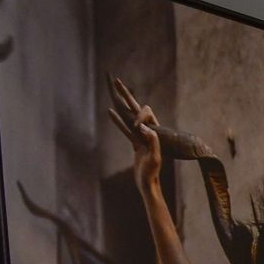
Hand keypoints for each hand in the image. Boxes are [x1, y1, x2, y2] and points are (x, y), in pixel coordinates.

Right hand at [107, 77, 161, 194]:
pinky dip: (117, 120)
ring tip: (113, 89)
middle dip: (125, 94)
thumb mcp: (154, 158)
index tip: (139, 130)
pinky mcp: (135, 142)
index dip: (140, 117)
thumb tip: (144, 128)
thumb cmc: (152, 173)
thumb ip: (152, 142)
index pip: (145, 113)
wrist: (148, 184)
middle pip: (135, 108)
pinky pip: (124, 128)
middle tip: (115, 79)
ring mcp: (140, 136)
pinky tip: (109, 111)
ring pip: (128, 116)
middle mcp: (147, 130)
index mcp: (153, 131)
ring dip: (120, 103)